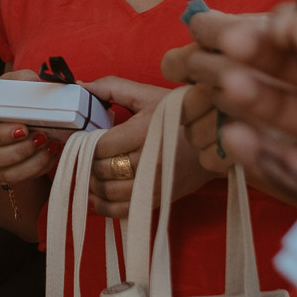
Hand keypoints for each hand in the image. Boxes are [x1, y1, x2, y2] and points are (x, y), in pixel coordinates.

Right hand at [0, 70, 60, 188]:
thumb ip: (21, 81)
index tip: (24, 128)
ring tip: (50, 146)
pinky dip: (36, 169)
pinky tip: (50, 155)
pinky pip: (17, 179)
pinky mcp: (1, 174)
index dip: (1, 135)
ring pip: (4, 173)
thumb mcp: (6, 85)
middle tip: (42, 137)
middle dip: (20, 150)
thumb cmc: (0, 102)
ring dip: (30, 162)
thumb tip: (36, 82)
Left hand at [86, 84, 221, 217]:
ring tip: (91, 173)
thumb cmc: (179, 113)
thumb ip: (112, 87)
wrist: (215, 140)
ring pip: (110, 192)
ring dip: (93, 185)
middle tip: (85, 155)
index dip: (86, 143)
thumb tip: (81, 86)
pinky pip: (123, 210)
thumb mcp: (148, 95)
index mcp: (145, 131)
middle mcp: (150, 160)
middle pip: (103, 169)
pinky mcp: (158, 198)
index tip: (83, 138)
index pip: (102, 145)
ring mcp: (154, 183)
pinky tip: (99, 195)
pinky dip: (104, 206)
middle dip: (88, 162)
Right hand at [162, 2, 296, 257]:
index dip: (274, 27)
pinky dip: (256, 152)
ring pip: (272, 108)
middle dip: (243, 53)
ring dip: (246, 96)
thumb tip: (294, 25)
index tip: (258, 33)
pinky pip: (281, 162)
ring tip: (229, 88)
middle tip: (217, 47)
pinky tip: (238, 139)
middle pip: (276, 63)